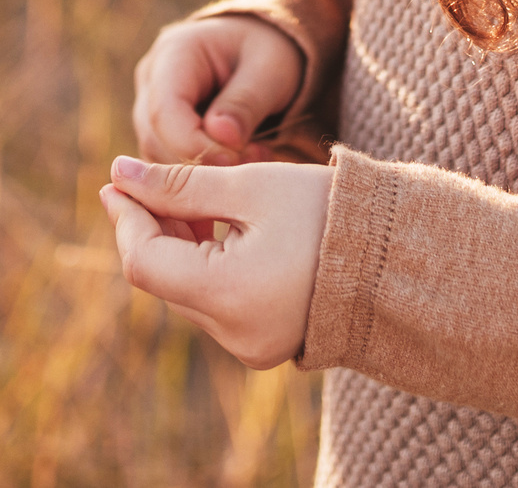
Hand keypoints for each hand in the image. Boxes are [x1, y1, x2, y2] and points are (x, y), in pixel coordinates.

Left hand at [99, 156, 331, 368]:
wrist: (401, 254)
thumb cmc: (327, 209)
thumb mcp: (250, 186)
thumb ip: (179, 183)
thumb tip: (119, 172)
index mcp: (228, 297)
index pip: (143, 261)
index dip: (124, 217)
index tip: (116, 176)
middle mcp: (234, 335)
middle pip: (163, 278)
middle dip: (151, 226)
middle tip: (148, 177)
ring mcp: (251, 345)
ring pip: (187, 291)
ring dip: (178, 243)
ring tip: (191, 194)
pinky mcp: (265, 343)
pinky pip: (216, 303)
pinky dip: (206, 264)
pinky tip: (218, 224)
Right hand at [133, 15, 307, 167]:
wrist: (261, 51)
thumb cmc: (265, 53)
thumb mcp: (269, 68)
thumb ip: (246, 101)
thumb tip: (223, 137)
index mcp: (175, 52)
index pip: (165, 111)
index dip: (194, 145)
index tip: (235, 161)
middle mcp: (152, 79)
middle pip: (156, 138)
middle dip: (203, 161)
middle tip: (255, 160)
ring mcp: (150, 106)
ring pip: (158, 157)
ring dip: (204, 171)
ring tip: (256, 157)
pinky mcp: (159, 132)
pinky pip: (169, 164)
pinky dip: (202, 173)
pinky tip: (241, 162)